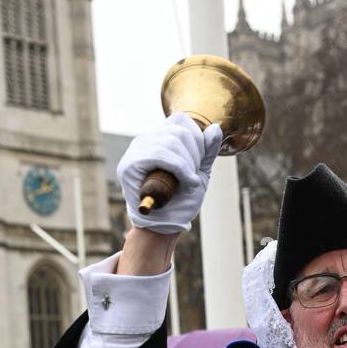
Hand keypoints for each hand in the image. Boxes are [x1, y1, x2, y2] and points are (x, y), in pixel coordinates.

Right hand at [117, 113, 223, 234]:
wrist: (166, 226)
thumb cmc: (180, 201)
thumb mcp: (199, 173)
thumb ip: (207, 151)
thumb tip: (216, 127)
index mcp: (159, 139)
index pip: (180, 121)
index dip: (196, 139)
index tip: (199, 163)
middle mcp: (145, 141)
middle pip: (179, 132)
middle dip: (195, 156)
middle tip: (193, 178)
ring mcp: (135, 152)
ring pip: (171, 142)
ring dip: (188, 165)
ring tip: (189, 183)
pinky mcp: (130, 165)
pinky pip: (161, 155)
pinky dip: (180, 168)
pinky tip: (186, 182)